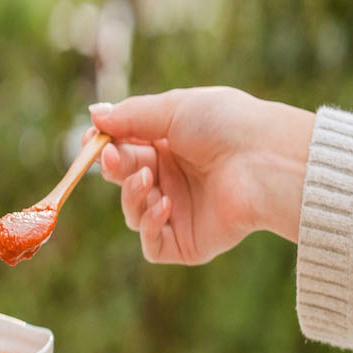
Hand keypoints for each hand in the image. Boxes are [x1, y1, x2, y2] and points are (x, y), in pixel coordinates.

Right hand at [89, 88, 314, 264]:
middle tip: (113, 159)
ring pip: (133, 212)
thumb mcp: (173, 109)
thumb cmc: (226, 126)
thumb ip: (130, 115)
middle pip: (124, 179)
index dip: (104, 148)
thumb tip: (93, 115)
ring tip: (148, 180)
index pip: (125, 150)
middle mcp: (175, 179)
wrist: (264, 161)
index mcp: (171, 145)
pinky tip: (164, 205)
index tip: (89, 142)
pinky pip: (151, 243)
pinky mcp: (188, 242)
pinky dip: (149, 225)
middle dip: (114, 169)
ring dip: (130, 195)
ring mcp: (180, 212)